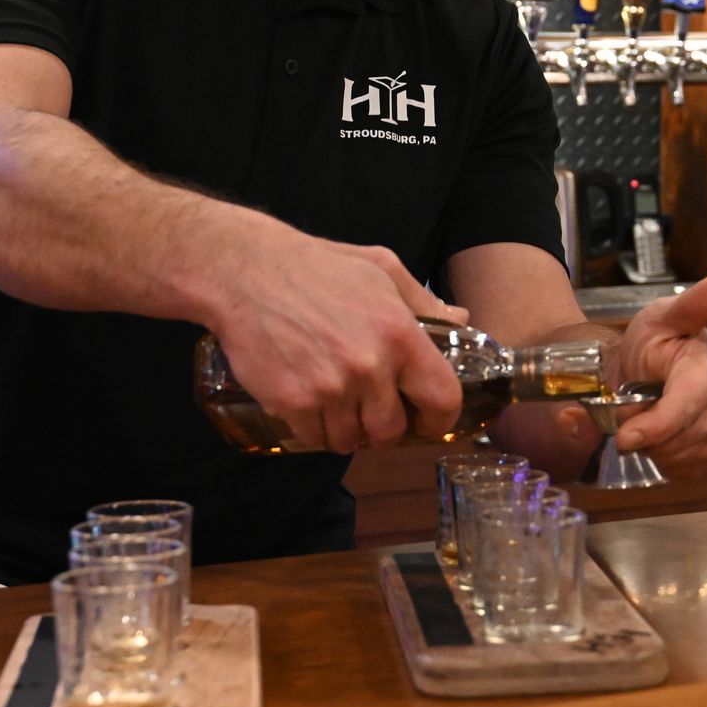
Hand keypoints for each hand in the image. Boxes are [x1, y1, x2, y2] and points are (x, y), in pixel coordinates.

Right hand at [208, 219, 466, 453]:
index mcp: (400, 334)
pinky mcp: (292, 402)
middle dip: (382, 427)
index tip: (427, 420)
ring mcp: (330, 388)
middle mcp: (369, 366)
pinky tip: (307, 402)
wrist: (246, 271)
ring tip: (334, 402)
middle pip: (391, 431)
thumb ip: (424, 300)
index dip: (439, 419)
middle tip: (369, 410)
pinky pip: (313, 438)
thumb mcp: (381, 268)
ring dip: (344, 429)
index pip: (442, 399)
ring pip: (349, 440)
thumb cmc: (317, 266)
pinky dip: (312, 428)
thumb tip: (461, 319)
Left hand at [593, 274, 706, 476]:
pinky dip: (658, 459)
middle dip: (643, 432)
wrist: (644, 370)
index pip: (689, 405)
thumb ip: (689, 306)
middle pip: (680, 439)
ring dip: (649, 446)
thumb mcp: (659, 318)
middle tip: (625, 409)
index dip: (658, 424)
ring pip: (677, 458)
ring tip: (640, 417)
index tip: (625, 435)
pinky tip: (653, 435)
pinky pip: (680, 470)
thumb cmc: (653, 341)